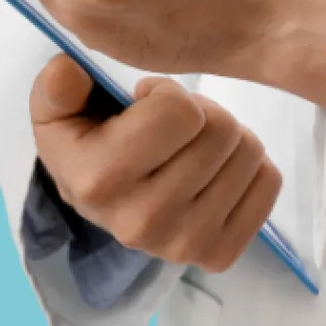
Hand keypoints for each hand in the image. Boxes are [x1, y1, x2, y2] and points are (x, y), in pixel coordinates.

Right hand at [31, 56, 281, 272]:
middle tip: (177, 126)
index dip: (167, 94)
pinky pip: (268, 183)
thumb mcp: (58, 112)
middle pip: (221, 130)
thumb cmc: (86, 146)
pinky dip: (249, 167)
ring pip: (249, 153)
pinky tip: (215, 172)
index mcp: (101, 181)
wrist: (102, 206)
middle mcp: (143, 221)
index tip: (146, 105)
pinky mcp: (219, 256)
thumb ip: (57, 87)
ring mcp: (185, 245)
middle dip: (201, 113)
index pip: (179, 111)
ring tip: (194, 147)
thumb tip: (69, 70)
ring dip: (226, 138)